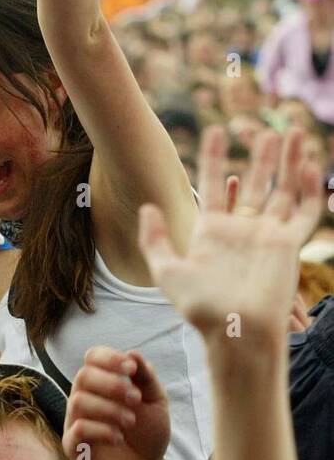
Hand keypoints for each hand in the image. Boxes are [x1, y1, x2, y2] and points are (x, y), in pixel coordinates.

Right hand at [63, 347, 170, 459]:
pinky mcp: (74, 448)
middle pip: (83, 376)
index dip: (109, 358)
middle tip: (136, 400)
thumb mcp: (155, 402)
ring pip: (78, 401)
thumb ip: (146, 378)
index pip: (92, 357)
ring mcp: (76, 423)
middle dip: (112, 384)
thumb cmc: (147, 435)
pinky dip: (101, 430)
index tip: (131, 369)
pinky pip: (77, 430)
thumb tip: (132, 353)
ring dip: (109, 408)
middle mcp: (84, 399)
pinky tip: (118, 438)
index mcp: (102, 384)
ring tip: (130, 421)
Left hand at [139, 128, 321, 353]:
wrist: (235, 329)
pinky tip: (310, 167)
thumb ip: (154, 240)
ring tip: (294, 132)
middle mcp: (242, 230)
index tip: (216, 131)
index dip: (216, 158)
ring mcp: (267, 236)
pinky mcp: (288, 246)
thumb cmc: (201, 307)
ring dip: (290, 163)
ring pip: (283, 191)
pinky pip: (303, 214)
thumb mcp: (167, 271)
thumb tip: (148, 207)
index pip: (215, 184)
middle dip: (262, 156)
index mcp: (212, 231)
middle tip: (266, 129)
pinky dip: (309, 191)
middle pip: (256, 183)